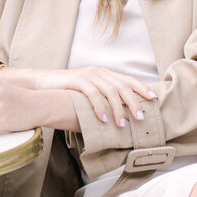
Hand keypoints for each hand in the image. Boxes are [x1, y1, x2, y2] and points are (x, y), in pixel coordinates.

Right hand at [13, 65, 159, 128]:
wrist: (42, 84)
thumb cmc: (66, 93)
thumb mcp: (88, 94)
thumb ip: (102, 99)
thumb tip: (119, 116)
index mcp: (104, 74)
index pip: (127, 80)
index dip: (141, 88)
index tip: (153, 99)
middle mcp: (99, 72)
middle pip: (123, 86)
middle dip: (134, 102)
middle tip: (141, 118)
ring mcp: (88, 75)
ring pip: (110, 91)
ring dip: (118, 109)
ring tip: (122, 124)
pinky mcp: (77, 80)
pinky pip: (92, 94)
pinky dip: (99, 107)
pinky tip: (103, 119)